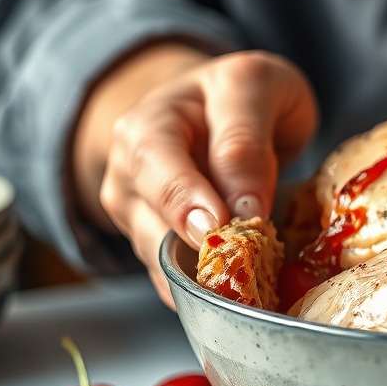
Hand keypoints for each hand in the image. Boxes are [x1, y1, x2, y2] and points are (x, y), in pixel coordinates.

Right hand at [75, 47, 317, 305]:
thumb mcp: (253, 86)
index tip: (218, 225)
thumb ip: (245, 138)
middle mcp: (131, 176)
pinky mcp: (161, 250)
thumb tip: (243, 207)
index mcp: (149, 126)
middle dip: (197, 250)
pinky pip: (179, 283)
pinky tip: (242, 299)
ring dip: (209, 278)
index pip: (154, 166)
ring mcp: (142, 217)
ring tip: (255, 285)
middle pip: (151, 225)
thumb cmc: (240, 95)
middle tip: (242, 265)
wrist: (224, 109)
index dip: (185, 199)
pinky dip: (210, 294)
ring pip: (164, 263)